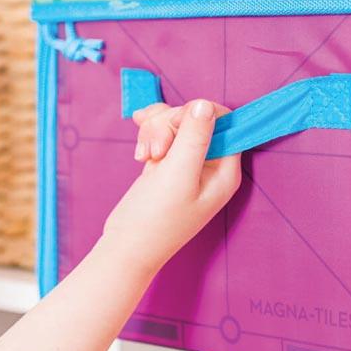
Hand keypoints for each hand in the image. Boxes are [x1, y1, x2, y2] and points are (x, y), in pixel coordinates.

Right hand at [102, 99, 240, 275]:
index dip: (198, 115)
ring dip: (156, 131)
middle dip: (170, 125)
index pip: (224, 121)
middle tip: (156, 152)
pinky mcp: (168, 163)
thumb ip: (195, 137)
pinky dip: (148, 136)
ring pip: (175, 122)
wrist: (125, 247)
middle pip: (195, 117)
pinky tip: (139, 152)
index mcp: (225, 170)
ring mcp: (188, 163)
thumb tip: (205, 104)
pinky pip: (162, 133)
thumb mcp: (177, 174)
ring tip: (145, 155)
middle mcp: (211, 165)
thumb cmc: (156, 219)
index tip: (177, 127)